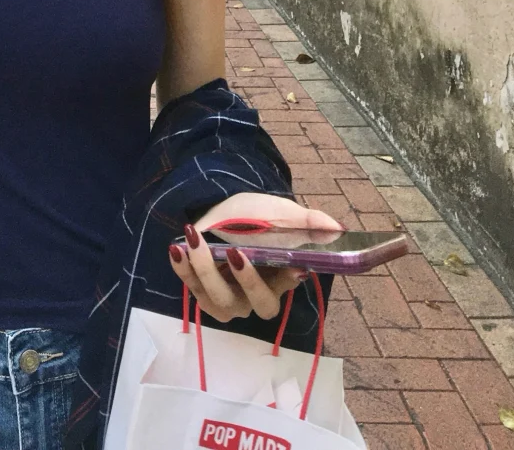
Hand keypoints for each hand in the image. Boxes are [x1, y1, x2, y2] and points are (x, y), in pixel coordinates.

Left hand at [168, 192, 341, 323]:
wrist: (224, 209)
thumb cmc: (257, 216)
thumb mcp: (282, 213)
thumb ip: (307, 221)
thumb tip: (336, 227)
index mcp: (279, 280)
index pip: (288, 287)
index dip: (288, 280)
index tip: (294, 265)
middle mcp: (254, 296)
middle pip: (256, 304)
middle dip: (247, 281)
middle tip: (236, 252)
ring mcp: (227, 297)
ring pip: (220, 302)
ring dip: (206, 273)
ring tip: (196, 241)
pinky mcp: (201, 290)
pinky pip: (191, 288)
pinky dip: (183, 271)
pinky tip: (178, 249)